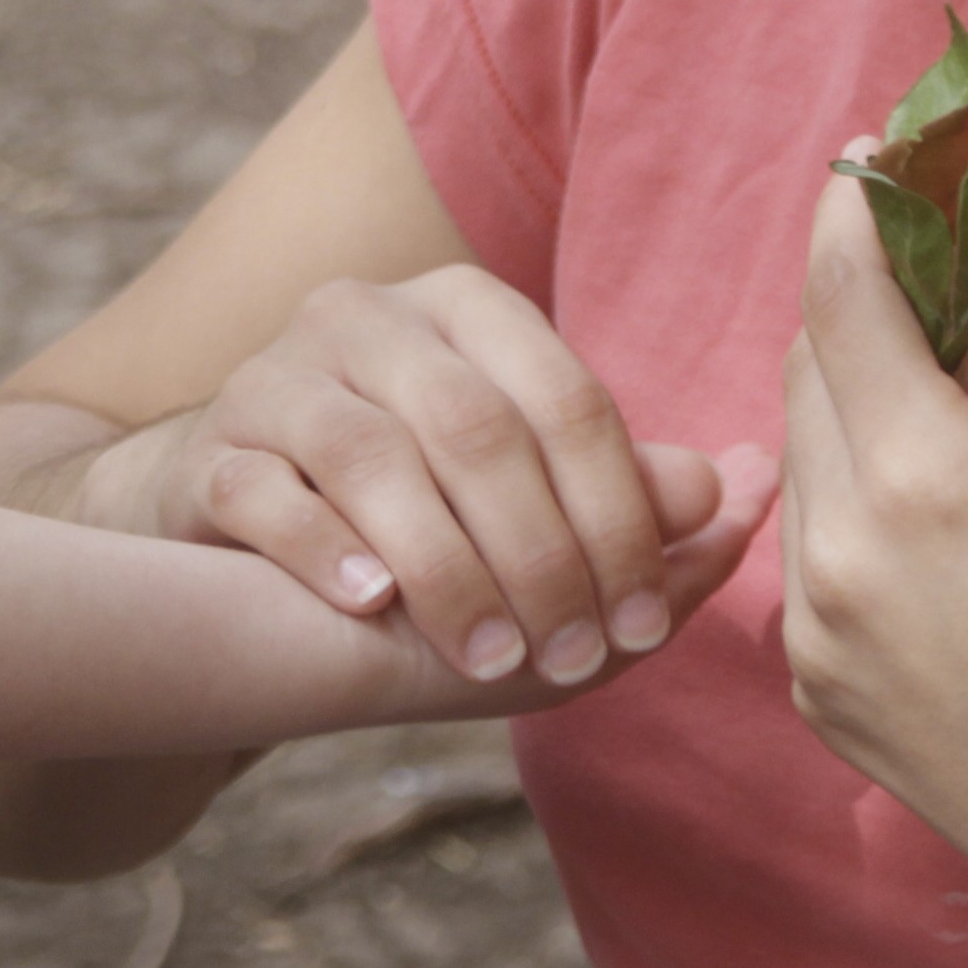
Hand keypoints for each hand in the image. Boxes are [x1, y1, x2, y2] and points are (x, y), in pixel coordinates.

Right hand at [101, 265, 774, 687]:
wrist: (244, 533)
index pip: (567, 397)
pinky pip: (266, 492)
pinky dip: (325, 550)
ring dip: (444, 569)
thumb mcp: (539, 509)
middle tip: (577, 658)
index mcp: (469, 309)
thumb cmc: (425, 522)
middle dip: (540, 554)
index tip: (648, 624)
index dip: (618, 516)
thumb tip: (757, 480)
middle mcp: (370, 317)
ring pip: (370, 455)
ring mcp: (278, 375)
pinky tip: (373, 608)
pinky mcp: (209, 449)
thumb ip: (638, 497)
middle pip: (474, 426)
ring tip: (488, 659)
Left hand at [776, 158, 967, 959]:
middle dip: (850, 314)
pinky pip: (808, 562)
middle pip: (806, 376)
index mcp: (923, 481)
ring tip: (932, 409)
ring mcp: (810, 633)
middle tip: (912, 279)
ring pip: (800, 467)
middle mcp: (836, 551)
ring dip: (846, 414)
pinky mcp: (813, 694)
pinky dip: (847, 514)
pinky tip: (927, 531)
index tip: (864, 163)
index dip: (849, 217)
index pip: (845, 302)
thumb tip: (950, 319)